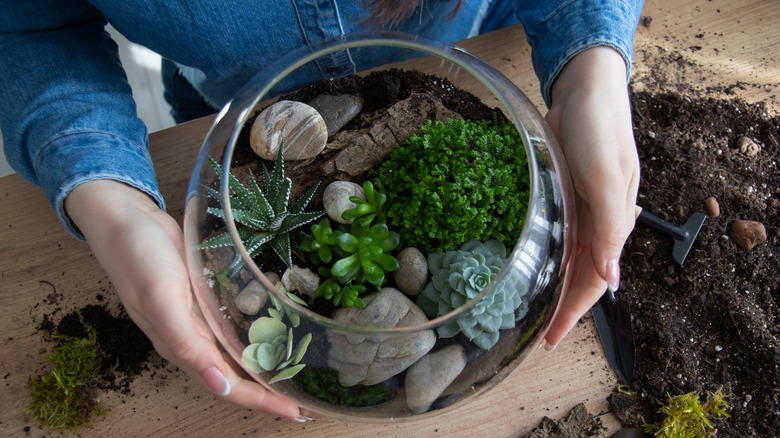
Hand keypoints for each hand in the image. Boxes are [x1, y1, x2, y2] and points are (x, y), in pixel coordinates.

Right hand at [65, 180, 308, 420]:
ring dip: (266, 365)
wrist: (124, 218)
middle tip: (307, 398)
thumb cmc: (138, 258)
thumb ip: (186, 345)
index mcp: (183, 347)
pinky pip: (234, 325)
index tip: (297, 411)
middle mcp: (194, 339)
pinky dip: (256, 334)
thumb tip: (218, 387)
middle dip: (271, 390)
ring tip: (298, 370)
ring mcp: (199, 318)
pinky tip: (275, 331)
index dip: (263, 401)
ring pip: (237, 353)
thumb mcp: (162, 301)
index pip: (230, 387)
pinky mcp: (204, 297)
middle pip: (238, 376)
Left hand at [541, 47, 639, 348]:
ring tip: (526, 304)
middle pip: (578, 277)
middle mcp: (597, 224)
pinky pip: (555, 234)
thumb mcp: (606, 180)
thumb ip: (608, 229)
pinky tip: (526, 261)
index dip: (572, 314)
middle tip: (531, 331)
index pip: (593, 284)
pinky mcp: (563, 194)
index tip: (549, 340)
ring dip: (550, 282)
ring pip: (565, 259)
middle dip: (559, 305)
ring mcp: (580, 210)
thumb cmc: (600, 133)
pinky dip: (543, 253)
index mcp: (612, 227)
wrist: (586, 93)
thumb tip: (612, 280)